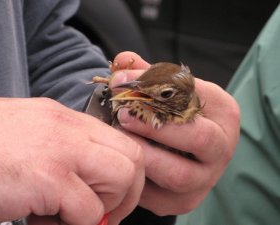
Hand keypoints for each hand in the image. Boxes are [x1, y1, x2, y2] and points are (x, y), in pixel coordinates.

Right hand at [0, 97, 144, 224]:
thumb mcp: (34, 140)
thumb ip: (68, 153)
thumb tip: (91, 180)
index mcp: (67, 121)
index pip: (122, 142)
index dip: (126, 174)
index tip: (111, 196)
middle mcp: (69, 129)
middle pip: (132, 158)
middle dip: (126, 192)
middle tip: (101, 211)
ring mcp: (61, 150)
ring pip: (121, 179)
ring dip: (103, 206)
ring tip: (69, 215)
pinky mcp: (47, 176)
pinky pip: (87, 210)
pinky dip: (74, 224)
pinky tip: (42, 220)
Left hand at [109, 51, 239, 214]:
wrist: (188, 152)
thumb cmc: (178, 114)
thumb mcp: (171, 90)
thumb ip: (149, 74)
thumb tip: (122, 60)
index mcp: (223, 112)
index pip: (193, 95)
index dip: (153, 86)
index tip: (120, 80)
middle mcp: (222, 148)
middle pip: (198, 138)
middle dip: (155, 126)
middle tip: (122, 115)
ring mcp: (205, 179)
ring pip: (176, 174)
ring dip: (143, 155)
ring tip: (118, 138)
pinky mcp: (185, 201)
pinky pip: (158, 195)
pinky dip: (137, 178)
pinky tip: (123, 160)